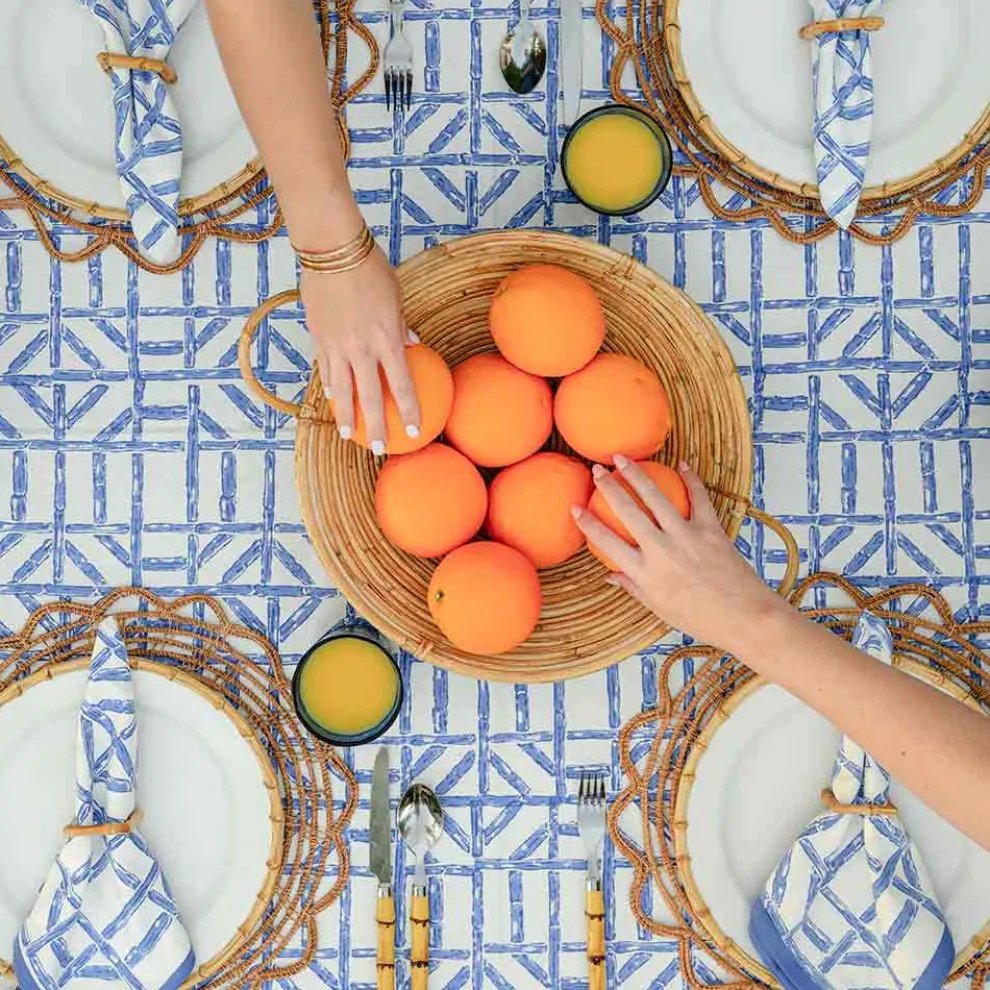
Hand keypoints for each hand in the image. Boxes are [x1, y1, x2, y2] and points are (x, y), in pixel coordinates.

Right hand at [301, 246, 419, 452]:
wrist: (332, 250)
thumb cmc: (370, 268)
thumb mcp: (396, 297)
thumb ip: (401, 326)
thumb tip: (413, 345)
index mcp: (387, 339)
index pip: (402, 385)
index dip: (409, 411)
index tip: (415, 432)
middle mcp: (362, 348)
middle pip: (370, 397)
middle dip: (375, 426)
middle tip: (378, 449)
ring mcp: (337, 345)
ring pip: (341, 390)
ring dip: (346, 416)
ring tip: (347, 435)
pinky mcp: (318, 338)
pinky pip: (325, 370)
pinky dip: (329, 389)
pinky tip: (332, 402)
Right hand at [572, 456, 789, 654]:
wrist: (744, 618)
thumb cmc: (700, 618)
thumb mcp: (659, 608)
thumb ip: (633, 587)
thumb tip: (610, 575)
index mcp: (645, 574)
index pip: (606, 543)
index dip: (587, 523)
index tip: (575, 507)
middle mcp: (661, 552)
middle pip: (627, 511)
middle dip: (608, 486)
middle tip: (597, 470)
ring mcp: (686, 538)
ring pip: (656, 498)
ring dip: (637, 474)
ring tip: (624, 458)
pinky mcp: (710, 530)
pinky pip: (698, 498)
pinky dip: (690, 479)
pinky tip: (681, 465)